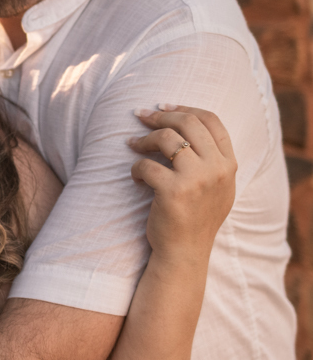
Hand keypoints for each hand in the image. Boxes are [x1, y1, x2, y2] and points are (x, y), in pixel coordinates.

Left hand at [127, 104, 236, 264]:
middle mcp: (217, 169)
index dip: (185, 108)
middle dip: (160, 115)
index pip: (211, 120)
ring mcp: (197, 179)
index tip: (163, 106)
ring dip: (143, 139)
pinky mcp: (173, 191)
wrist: (185, 253)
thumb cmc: (195, 217)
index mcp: (228, 164)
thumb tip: (182, 122)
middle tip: (140, 115)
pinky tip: (135, 178)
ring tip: (131, 144)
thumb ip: (210, 159)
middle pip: (188, 122)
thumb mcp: (216, 186)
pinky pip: (146, 165)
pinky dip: (135, 168)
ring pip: (166, 138)